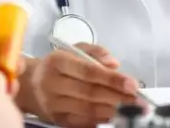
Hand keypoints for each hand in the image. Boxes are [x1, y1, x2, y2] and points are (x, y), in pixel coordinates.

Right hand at [23, 43, 140, 127]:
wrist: (31, 86)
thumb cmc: (58, 66)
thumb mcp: (73, 49)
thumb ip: (96, 52)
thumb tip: (114, 63)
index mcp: (57, 61)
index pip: (88, 71)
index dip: (112, 79)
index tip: (132, 84)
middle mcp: (52, 83)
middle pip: (90, 92)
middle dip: (118, 97)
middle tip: (138, 101)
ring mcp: (53, 104)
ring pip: (88, 109)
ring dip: (113, 111)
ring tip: (131, 110)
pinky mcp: (57, 119)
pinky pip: (82, 122)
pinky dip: (100, 120)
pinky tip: (115, 117)